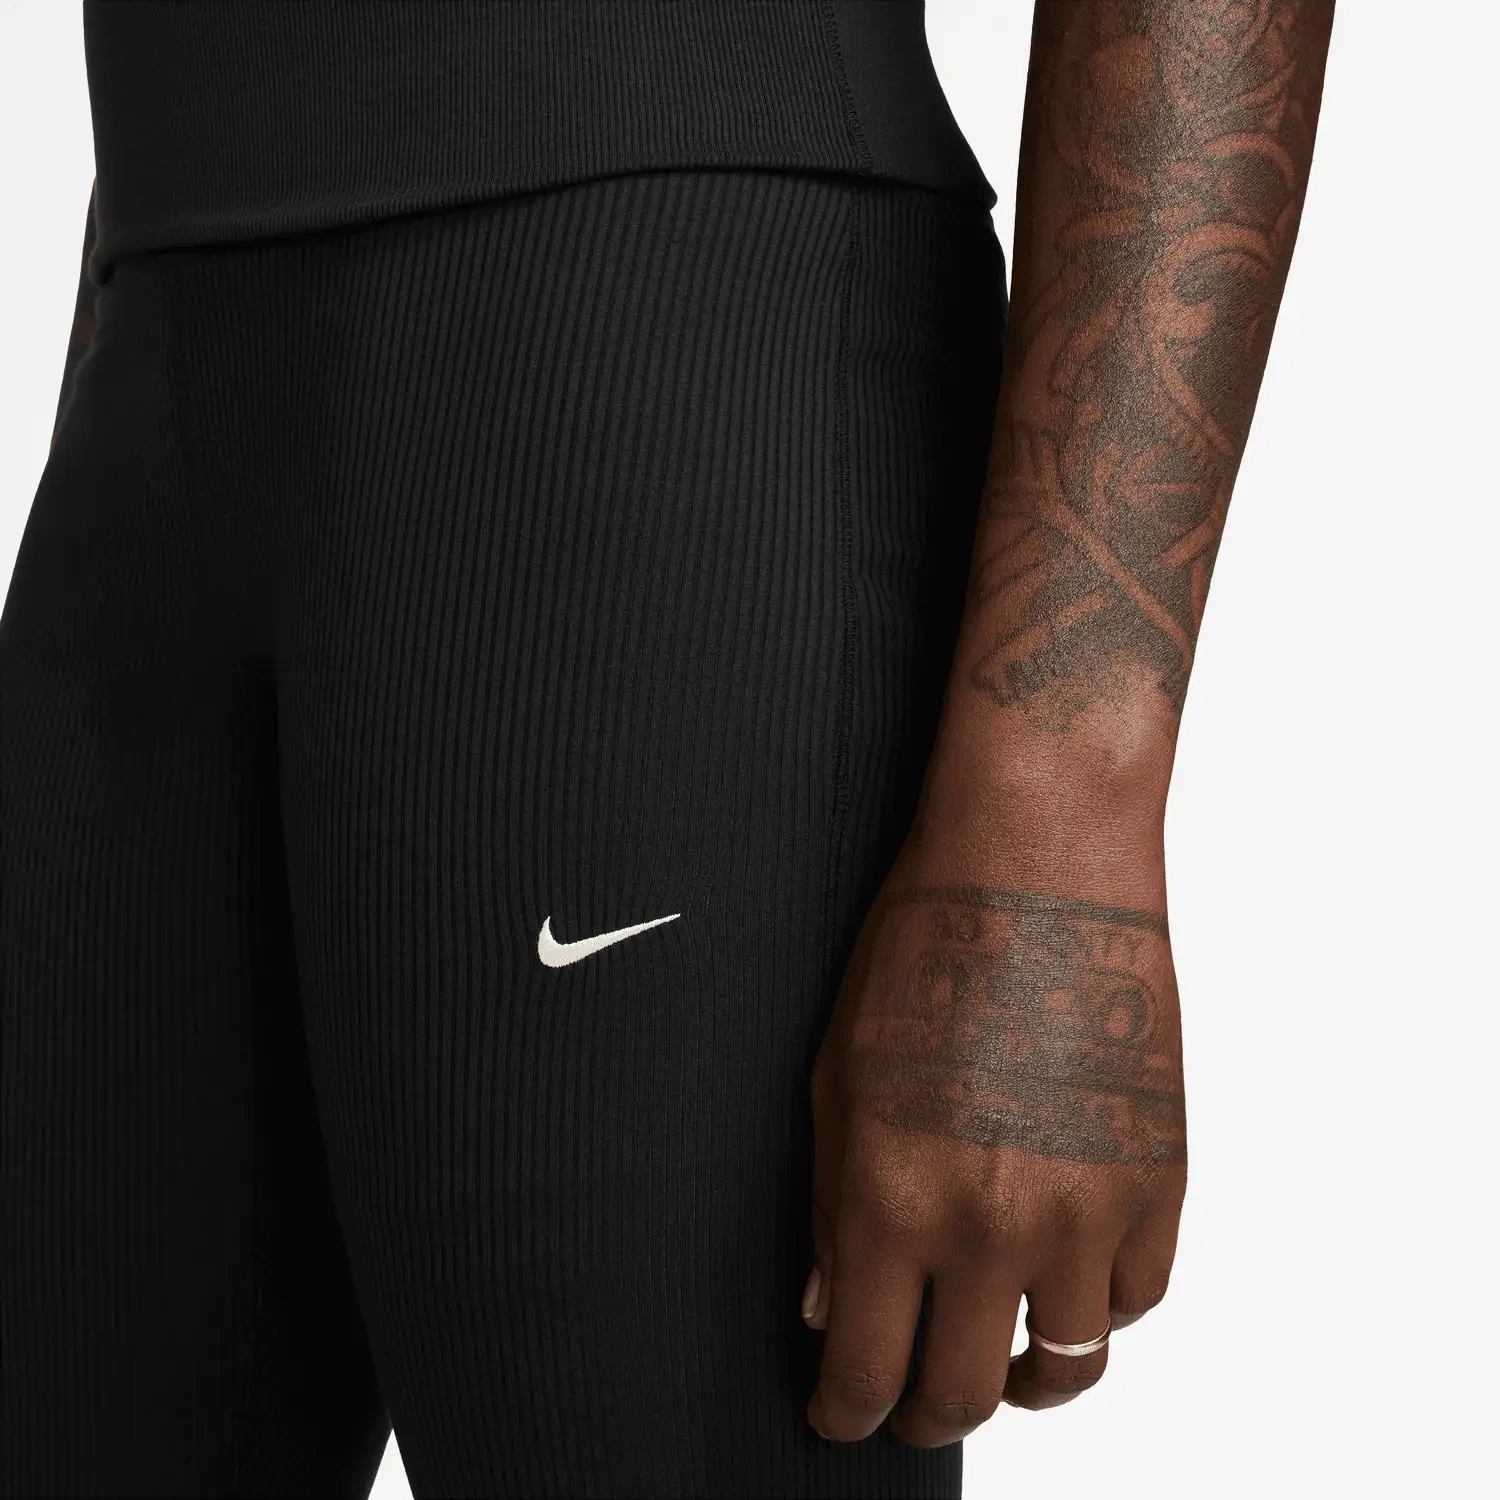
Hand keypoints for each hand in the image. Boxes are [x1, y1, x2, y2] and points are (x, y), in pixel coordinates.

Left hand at [804, 860, 1186, 1443]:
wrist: (1036, 861)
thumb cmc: (923, 948)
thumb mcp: (837, 1072)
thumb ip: (832, 1203)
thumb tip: (832, 1303)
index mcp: (893, 1200)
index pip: (865, 1374)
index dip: (846, 1417)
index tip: (839, 1417)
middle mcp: (992, 1226)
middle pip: (961, 1395)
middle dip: (921, 1418)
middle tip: (907, 1407)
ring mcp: (1087, 1209)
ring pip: (1067, 1369)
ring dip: (1021, 1380)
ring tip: (998, 1365)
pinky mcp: (1159, 1175)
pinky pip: (1136, 1297)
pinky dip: (1096, 1309)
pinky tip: (1065, 1286)